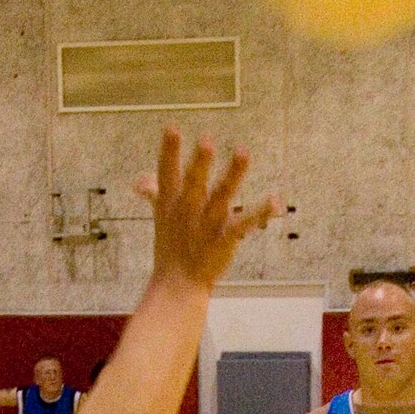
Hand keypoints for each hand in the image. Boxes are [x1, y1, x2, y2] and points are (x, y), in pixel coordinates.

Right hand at [137, 128, 278, 292]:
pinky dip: (260, 213)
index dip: (169, 152)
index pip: (166, 174)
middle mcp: (188, 211)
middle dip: (199, 164)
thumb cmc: (171, 248)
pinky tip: (275, 202)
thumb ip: (155, 194)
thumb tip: (139, 182)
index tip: (171, 128)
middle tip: (206, 142)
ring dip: (232, 175)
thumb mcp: (161, 217)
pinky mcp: (225, 239)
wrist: (178, 285)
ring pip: (222, 196)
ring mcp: (208, 225)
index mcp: (170, 203)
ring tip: (243, 153)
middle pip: (193, 183)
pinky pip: (245, 224)